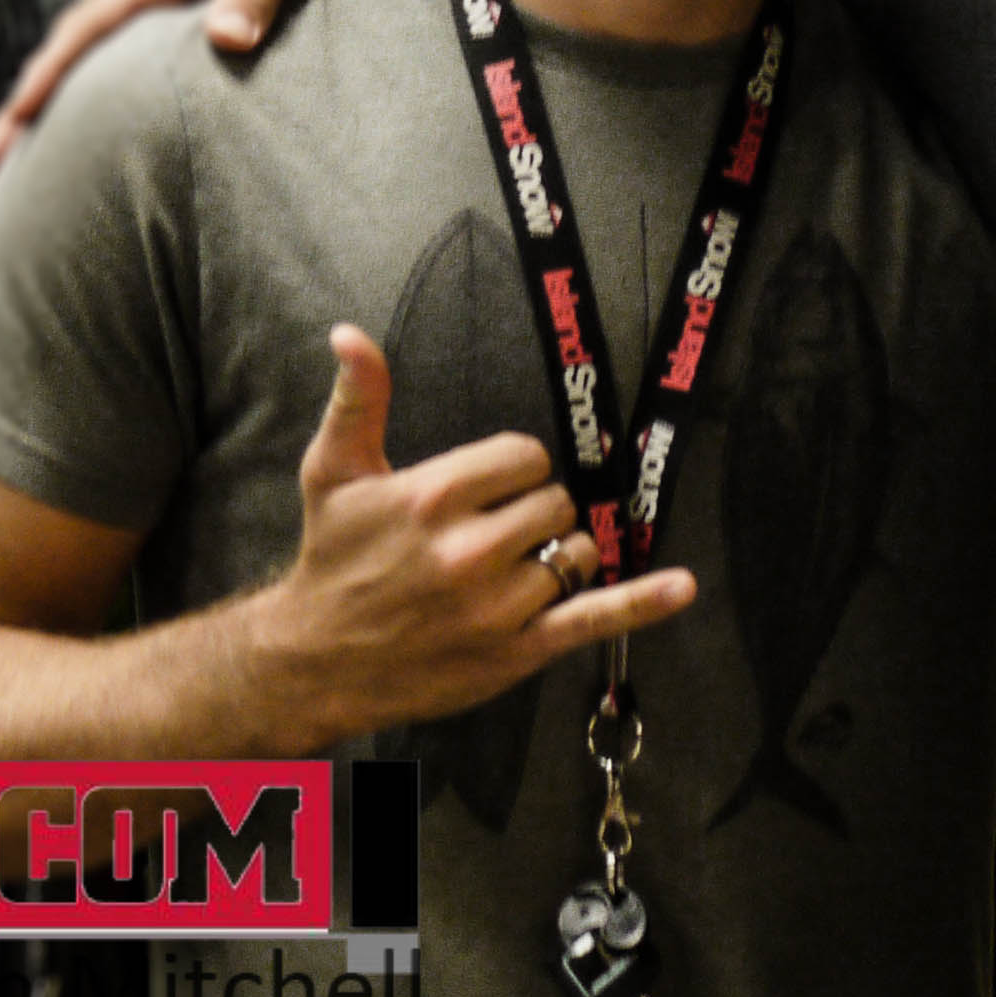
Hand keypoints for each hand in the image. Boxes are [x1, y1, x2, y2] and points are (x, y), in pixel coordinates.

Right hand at [0, 0, 450, 177]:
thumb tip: (226, 39)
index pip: (84, 30)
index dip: (48, 76)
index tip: (16, 121)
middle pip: (71, 53)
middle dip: (28, 107)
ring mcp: (159, 10)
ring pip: (91, 63)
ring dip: (56, 109)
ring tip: (23, 167)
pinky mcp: (179, 28)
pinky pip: (121, 68)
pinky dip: (94, 102)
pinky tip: (93, 138)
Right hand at [254, 327, 694, 743]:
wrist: (313, 663)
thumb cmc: (331, 560)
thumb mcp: (332, 473)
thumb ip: (357, 400)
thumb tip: (350, 333)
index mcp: (431, 499)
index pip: (526, 456)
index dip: (515, 467)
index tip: (490, 486)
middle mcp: (467, 552)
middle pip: (555, 502)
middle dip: (534, 510)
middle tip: (493, 530)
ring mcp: (496, 606)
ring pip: (576, 553)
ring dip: (559, 553)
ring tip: (513, 567)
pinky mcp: (515, 652)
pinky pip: (592, 618)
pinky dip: (642, 602)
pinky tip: (682, 586)